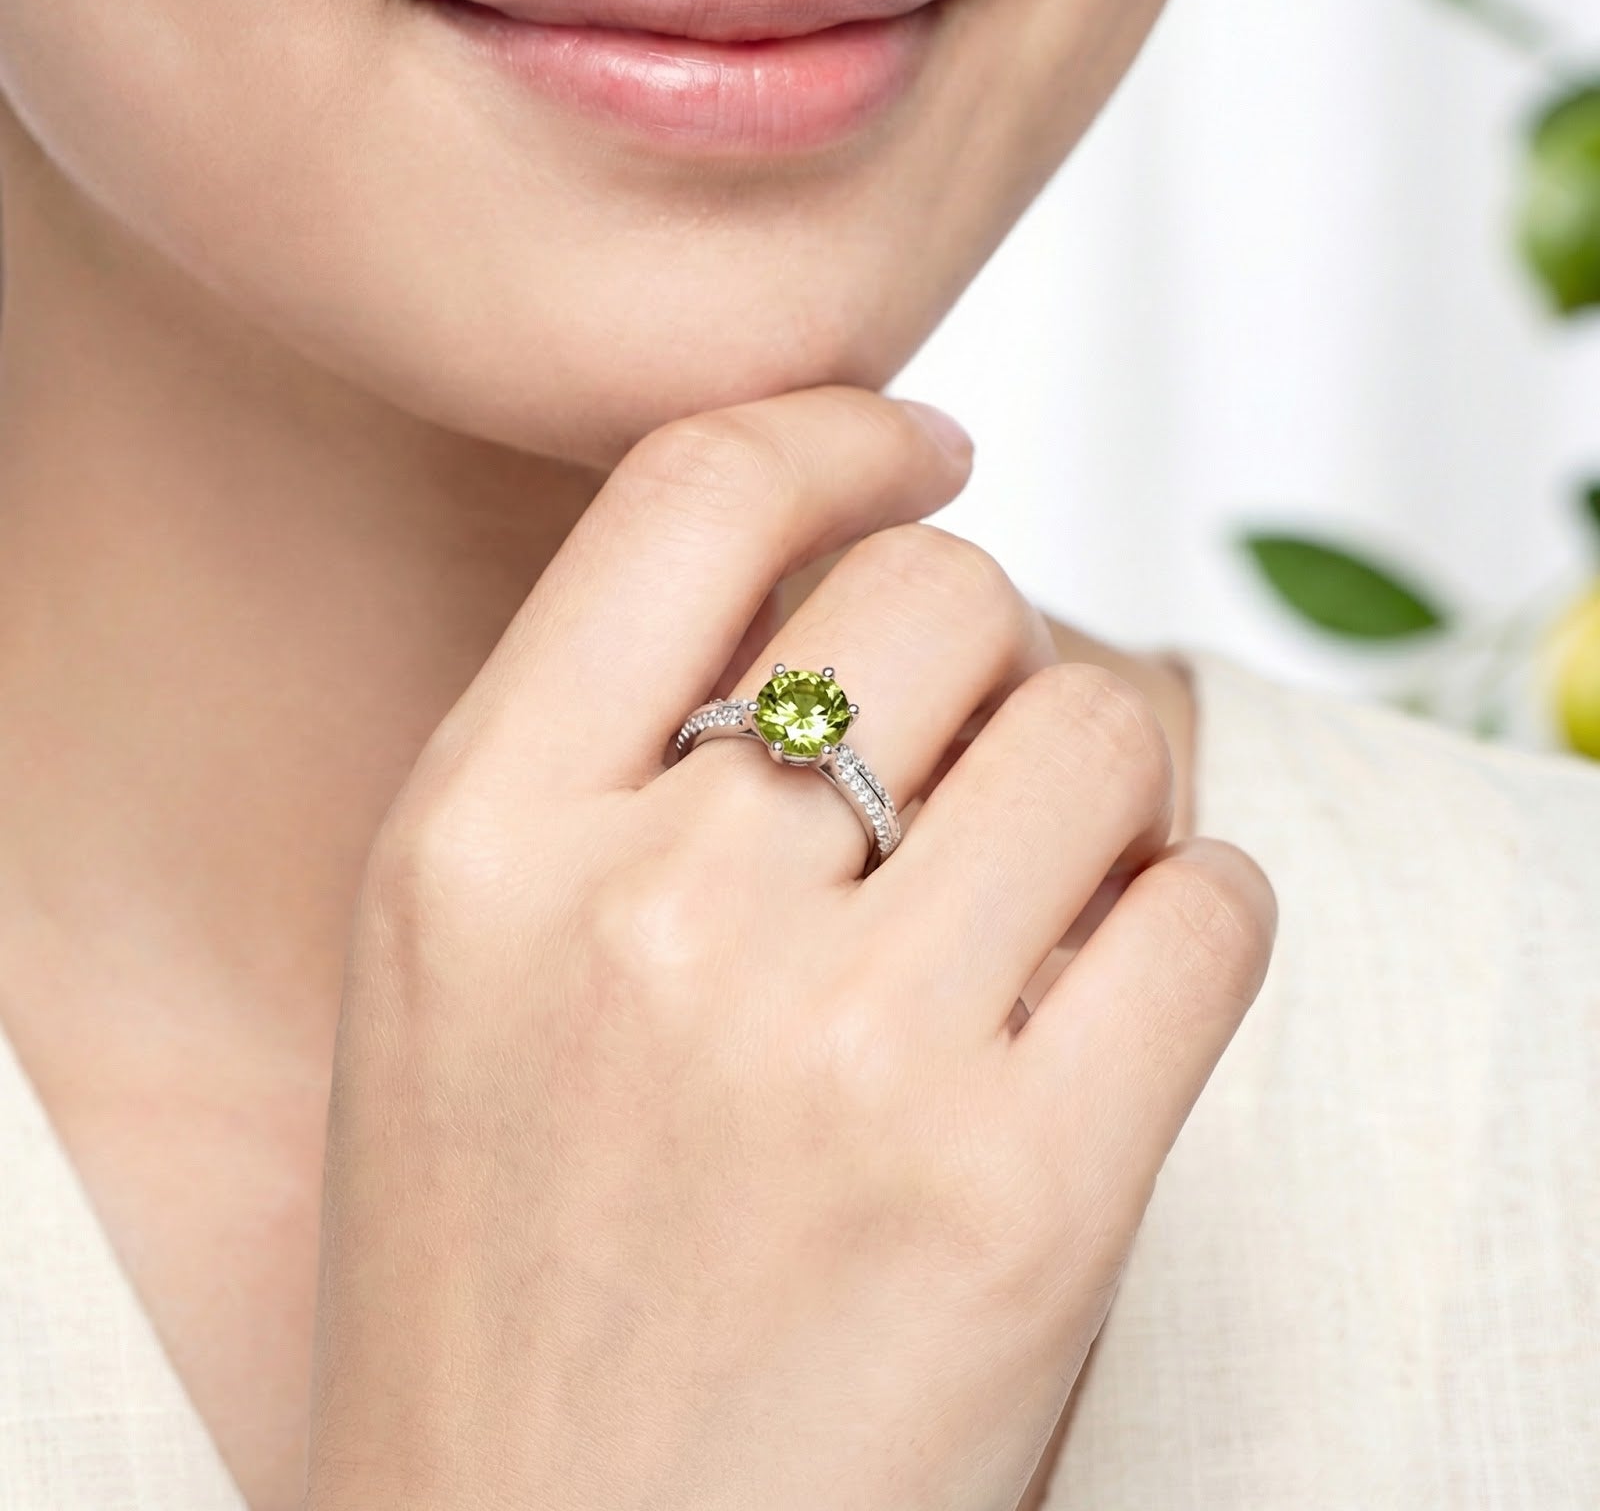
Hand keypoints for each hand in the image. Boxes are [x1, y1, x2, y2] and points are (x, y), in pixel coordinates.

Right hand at [305, 386, 1275, 1510]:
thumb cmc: (503, 1278)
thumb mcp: (458, 974)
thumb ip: (610, 761)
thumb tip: (852, 594)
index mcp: (474, 843)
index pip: (693, 495)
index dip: (838, 432)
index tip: (920, 451)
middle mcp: (649, 917)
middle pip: (940, 590)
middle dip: (991, 639)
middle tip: (979, 745)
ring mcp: (841, 1054)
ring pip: (1102, 724)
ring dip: (1106, 778)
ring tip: (1050, 885)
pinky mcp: (1022, 1193)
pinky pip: (1210, 907)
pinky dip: (1195, 914)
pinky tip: (1117, 989)